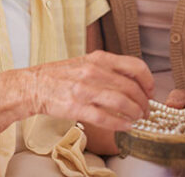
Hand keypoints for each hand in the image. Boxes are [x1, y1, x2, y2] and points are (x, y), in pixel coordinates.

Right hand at [28, 50, 153, 131]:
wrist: (33, 85)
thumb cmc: (60, 75)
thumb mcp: (86, 62)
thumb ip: (108, 68)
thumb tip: (133, 82)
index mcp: (98, 58)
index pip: (135, 66)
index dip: (148, 81)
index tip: (150, 91)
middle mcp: (93, 71)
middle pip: (131, 88)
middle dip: (144, 103)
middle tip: (146, 111)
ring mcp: (84, 89)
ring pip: (122, 102)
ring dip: (135, 113)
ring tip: (137, 118)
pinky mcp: (76, 107)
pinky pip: (105, 117)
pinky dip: (120, 124)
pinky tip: (125, 126)